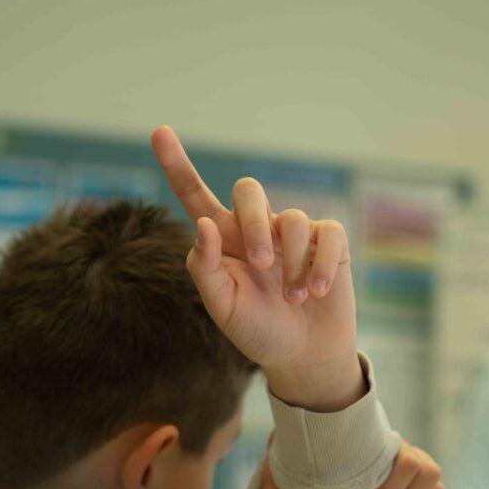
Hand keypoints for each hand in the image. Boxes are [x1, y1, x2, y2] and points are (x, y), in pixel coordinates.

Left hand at [151, 126, 363, 408]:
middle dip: (254, 222)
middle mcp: (258, 228)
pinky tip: (315, 292)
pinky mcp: (329, 243)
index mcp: (223, 240)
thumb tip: (203, 224)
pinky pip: (327, 234)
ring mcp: (295, 233)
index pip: (196, 194)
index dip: (177, 164)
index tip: (159, 132)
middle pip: (249, 190)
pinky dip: (320, 266)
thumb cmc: (258, 330)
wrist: (304, 355)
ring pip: (293, 219)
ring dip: (292, 262)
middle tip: (261, 262)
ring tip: (292, 298)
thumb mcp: (222, 307)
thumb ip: (206, 268)